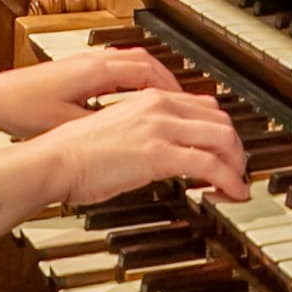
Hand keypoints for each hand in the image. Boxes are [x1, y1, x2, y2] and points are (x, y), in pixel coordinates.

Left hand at [0, 43, 180, 136]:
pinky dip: (135, 85)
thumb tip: (132, 139)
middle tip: (192, 107)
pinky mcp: (77, 72)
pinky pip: (119, 71)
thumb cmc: (22, 109)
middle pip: (149, 64)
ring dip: (155, 83)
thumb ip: (107, 126)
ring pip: (134, 65)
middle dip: (173, 86)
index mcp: (97, 69)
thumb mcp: (71, 124)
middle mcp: (95, 60)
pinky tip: (136, 105)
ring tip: (170, 106)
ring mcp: (86, 64)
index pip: (151, 72)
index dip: (175, 92)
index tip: (191, 109)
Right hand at [26, 86, 249, 210]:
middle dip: (236, 147)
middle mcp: (159, 106)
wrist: (53, 160)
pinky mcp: (159, 154)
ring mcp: (161, 128)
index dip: (221, 129)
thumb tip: (158, 151)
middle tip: (238, 169)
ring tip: (238, 183)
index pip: (202, 105)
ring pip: (223, 139)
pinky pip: (210, 165)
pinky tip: (232, 193)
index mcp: (148, 98)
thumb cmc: (72, 153)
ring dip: (238, 164)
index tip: (225, 149)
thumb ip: (141, 132)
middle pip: (220, 120)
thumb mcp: (115, 130)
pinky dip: (229, 179)